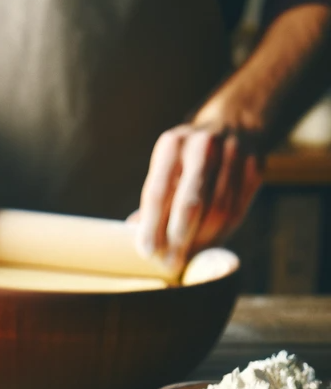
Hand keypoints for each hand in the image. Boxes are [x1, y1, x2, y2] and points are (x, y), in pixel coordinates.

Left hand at [135, 124, 262, 265]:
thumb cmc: (186, 158)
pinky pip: (237, 211)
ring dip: (200, 242)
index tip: (146, 253)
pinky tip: (205, 248)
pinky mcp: (255, 167)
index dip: (151, 227)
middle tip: (168, 265)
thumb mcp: (165, 166)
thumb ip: (154, 199)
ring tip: (185, 260)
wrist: (233, 123)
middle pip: (191, 203)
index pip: (158, 192)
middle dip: (178, 240)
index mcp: (172, 144)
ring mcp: (234, 154)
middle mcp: (204, 145)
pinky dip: (220, 235)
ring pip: (217, 211)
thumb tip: (133, 234)